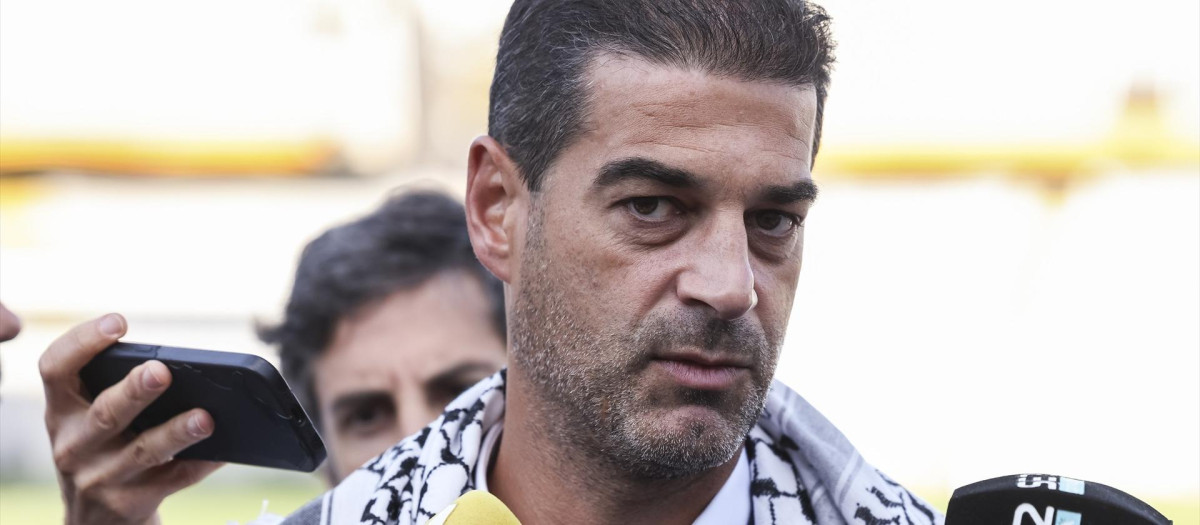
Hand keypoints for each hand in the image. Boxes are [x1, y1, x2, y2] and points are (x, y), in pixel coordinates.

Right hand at [40, 314, 223, 524]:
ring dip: (176, 432)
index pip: (56, 369)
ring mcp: (98, 479)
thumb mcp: (91, 424)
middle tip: (162, 371)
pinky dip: (201, 463)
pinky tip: (223, 452)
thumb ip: (117, 393)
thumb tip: (178, 369)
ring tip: (205, 417)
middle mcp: (73, 445)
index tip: (117, 323)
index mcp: (62, 412)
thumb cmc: (102, 452)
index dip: (82, 342)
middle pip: (105, 413)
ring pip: (142, 451)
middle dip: (134, 391)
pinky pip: (173, 481)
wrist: (92, 523)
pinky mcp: (128, 505)